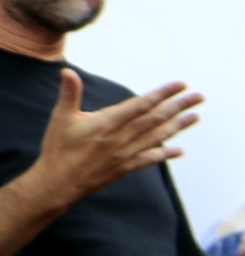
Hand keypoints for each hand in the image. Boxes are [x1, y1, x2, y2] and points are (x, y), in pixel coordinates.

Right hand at [27, 70, 200, 210]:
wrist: (57, 183)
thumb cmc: (58, 148)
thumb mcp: (60, 117)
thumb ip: (69, 93)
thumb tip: (67, 72)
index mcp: (107, 123)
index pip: (141, 104)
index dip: (162, 93)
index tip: (180, 85)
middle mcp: (121, 138)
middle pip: (156, 119)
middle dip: (178, 106)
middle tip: (198, 97)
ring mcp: (125, 154)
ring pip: (157, 137)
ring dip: (178, 126)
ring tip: (195, 116)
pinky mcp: (124, 168)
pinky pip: (150, 159)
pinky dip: (165, 154)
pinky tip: (178, 150)